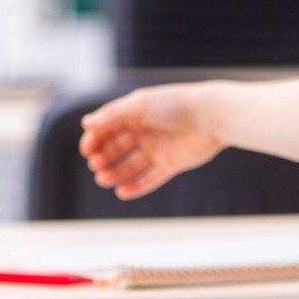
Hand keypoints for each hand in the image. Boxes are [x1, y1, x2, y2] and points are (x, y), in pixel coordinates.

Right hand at [78, 84, 224, 199]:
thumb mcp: (140, 107)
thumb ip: (113, 116)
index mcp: (135, 113)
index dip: (95, 140)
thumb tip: (86, 124)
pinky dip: (137, 186)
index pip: (108, 128)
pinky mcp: (170, 164)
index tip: (88, 151)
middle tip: (96, 166)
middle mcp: (145, 131)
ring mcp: (157, 148)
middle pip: (117, 148)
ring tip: (104, 180)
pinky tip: (122, 192)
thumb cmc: (176, 105)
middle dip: (104, 158)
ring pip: (131, 165)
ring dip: (116, 173)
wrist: (212, 117)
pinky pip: (150, 178)